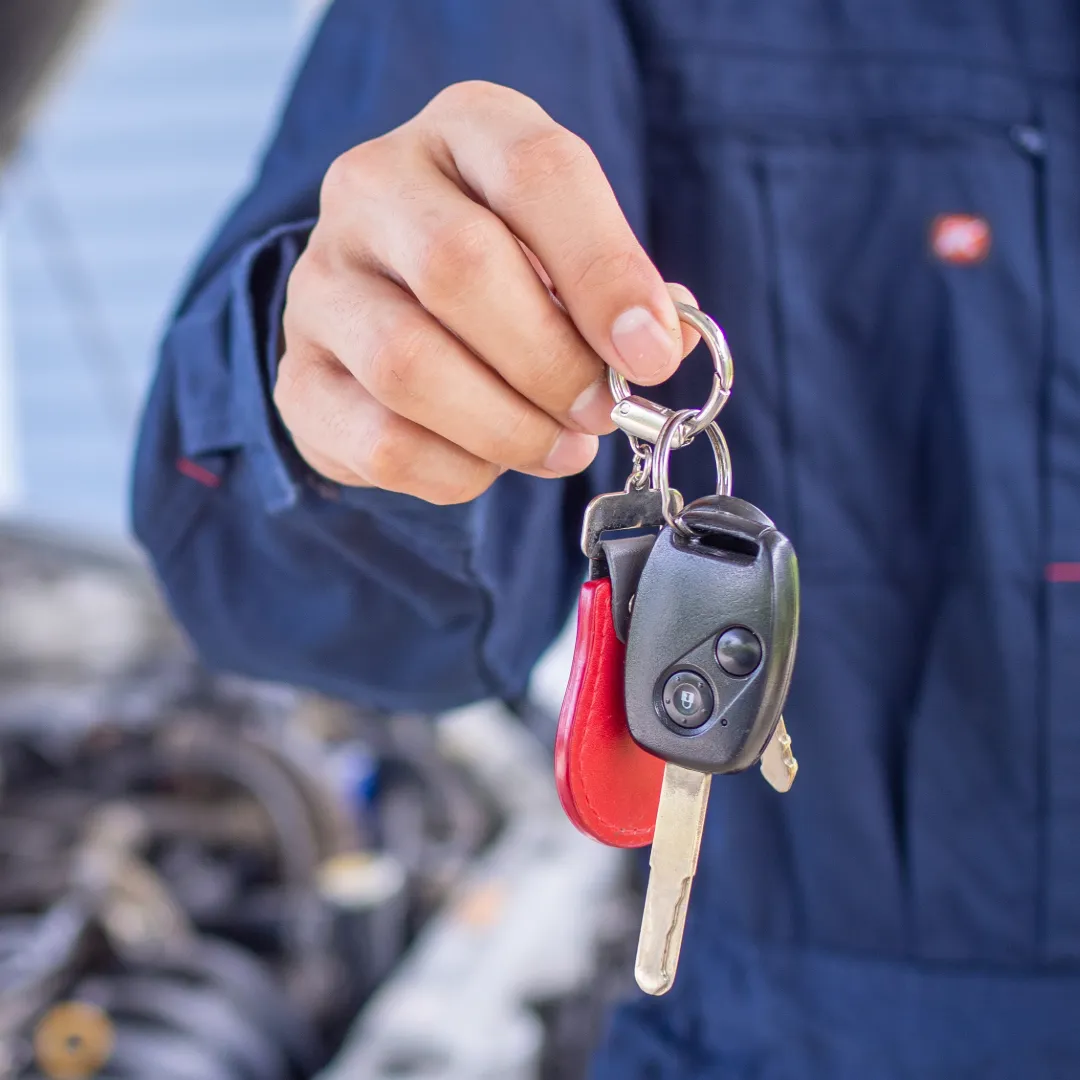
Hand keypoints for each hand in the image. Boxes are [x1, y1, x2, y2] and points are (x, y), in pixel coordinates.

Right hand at [275, 81, 697, 502]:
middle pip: (458, 267)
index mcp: (463, 131)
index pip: (535, 172)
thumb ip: (619, 294)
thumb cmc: (505, 275)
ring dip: (507, 427)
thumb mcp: (569, 254)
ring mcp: (322, 281)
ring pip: (407, 364)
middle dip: (551, 362)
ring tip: (559, 446)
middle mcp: (373, 187)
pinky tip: (489, 462)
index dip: (603, 271)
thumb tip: (660, 345)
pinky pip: (379, 439)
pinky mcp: (299, 375)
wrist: (393, 305)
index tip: (648, 353)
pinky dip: (455, 469)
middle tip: (600, 411)